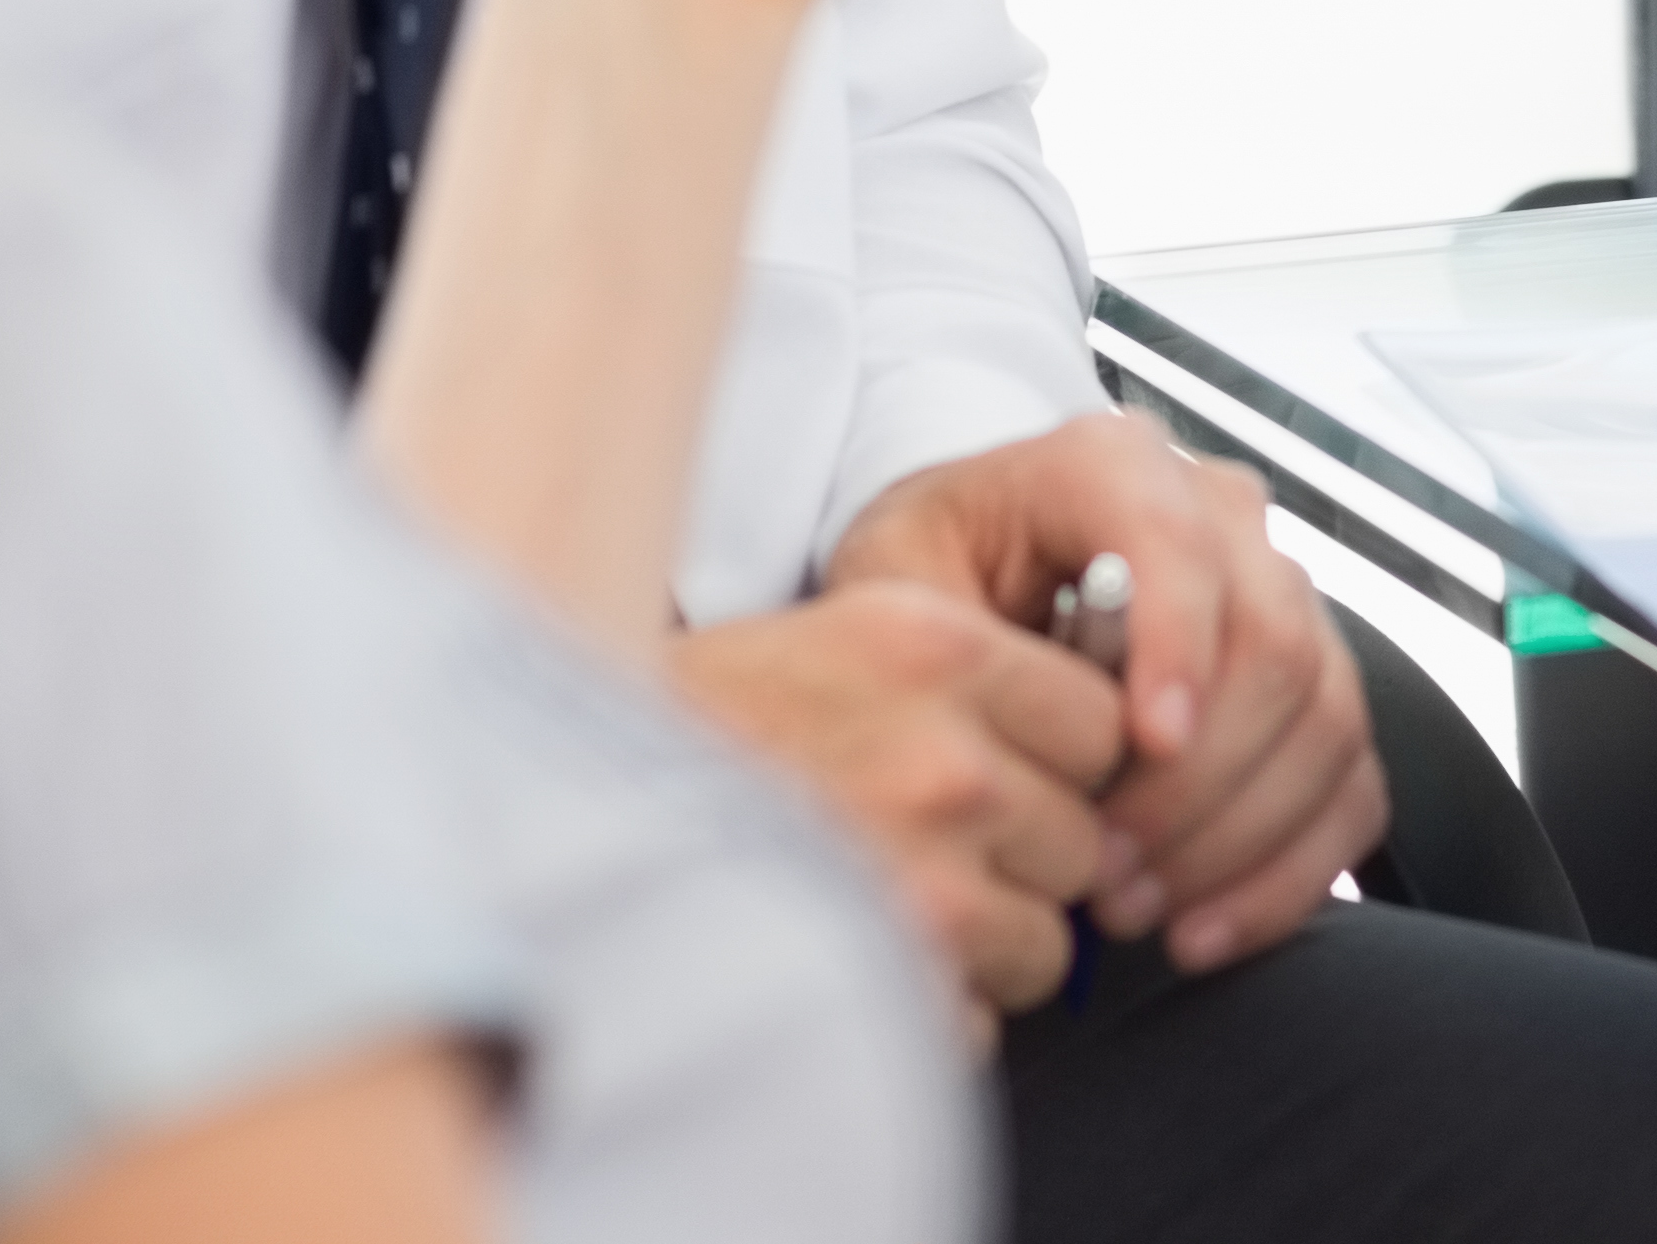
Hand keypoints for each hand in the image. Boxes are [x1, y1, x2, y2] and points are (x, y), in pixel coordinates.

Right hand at [665, 582, 1129, 1028]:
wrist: (558, 810)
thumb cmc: (696, 731)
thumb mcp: (836, 637)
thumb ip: (963, 670)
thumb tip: (1094, 732)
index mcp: (932, 646)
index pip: (1099, 718)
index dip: (1060, 758)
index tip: (1013, 770)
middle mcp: (944, 756)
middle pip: (1084, 834)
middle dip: (1027, 857)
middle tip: (931, 848)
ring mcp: (927, 874)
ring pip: (1049, 938)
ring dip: (989, 942)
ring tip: (890, 905)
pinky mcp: (896, 980)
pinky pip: (983, 1019)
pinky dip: (934, 1010)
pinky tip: (858, 955)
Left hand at [833, 416, 1381, 976]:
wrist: (974, 584)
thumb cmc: (934, 586)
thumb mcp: (893, 585)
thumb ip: (946, 639)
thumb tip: (1025, 732)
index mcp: (1113, 464)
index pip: (1182, 539)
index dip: (1180, 646)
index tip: (1146, 748)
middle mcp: (1221, 516)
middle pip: (1273, 643)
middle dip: (1196, 780)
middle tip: (1103, 870)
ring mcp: (1282, 597)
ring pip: (1325, 718)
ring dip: (1236, 838)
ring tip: (1130, 908)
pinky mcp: (1313, 686)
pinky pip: (1350, 783)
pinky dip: (1289, 872)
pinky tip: (1200, 928)